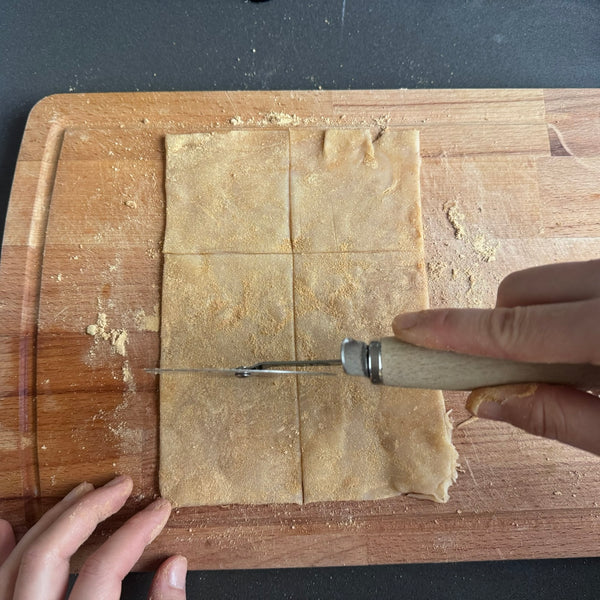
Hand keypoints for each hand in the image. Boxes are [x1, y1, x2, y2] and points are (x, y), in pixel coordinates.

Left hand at [0, 475, 186, 599]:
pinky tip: (7, 524)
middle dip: (89, 511)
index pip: (102, 570)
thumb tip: (175, 567)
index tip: (158, 510)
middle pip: (50, 554)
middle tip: (120, 487)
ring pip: (15, 562)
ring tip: (81, 494)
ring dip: (49, 521)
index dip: (135, 533)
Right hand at [392, 259, 599, 454]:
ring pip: (547, 282)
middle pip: (521, 290)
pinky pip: (573, 283)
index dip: (453, 331)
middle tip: (525, 374)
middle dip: (503, 327)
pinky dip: (565, 313)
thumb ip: (565, 419)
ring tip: (577, 365)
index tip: (407, 329)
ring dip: (537, 319)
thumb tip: (490, 400)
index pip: (514, 328)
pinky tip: (594, 350)